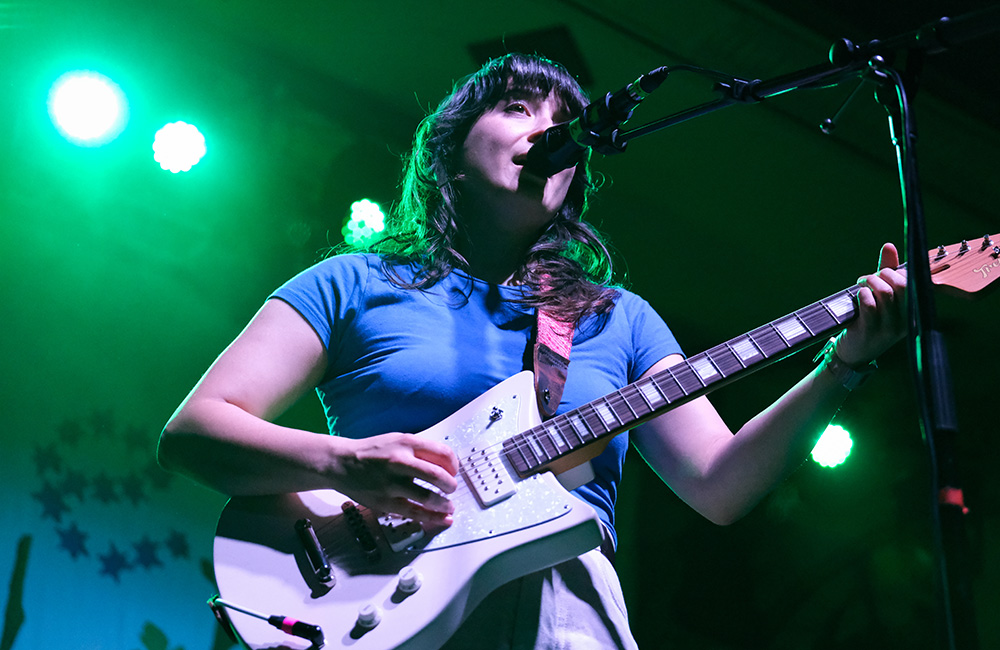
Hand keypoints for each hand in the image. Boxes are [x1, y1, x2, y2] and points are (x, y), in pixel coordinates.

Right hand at [328, 432, 459, 524]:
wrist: (340, 463)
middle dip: (451, 485)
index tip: (454, 471)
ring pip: (428, 497)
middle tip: (452, 489)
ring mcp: (392, 483)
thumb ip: (419, 449)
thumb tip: (445, 463)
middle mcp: (400, 462)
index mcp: (407, 443)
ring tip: (448, 506)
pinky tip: (441, 518)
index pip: (443, 454)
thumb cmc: (371, 452)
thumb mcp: (397, 440)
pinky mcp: (385, 502)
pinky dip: (431, 517)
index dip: (454, 465)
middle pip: (439, 476)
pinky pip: (413, 512)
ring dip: (444, 504)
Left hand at [836, 242, 907, 366]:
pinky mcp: (872, 332)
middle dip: (884, 274)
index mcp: (914, 311)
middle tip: (869, 278)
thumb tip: (889, 246)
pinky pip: (870, 305)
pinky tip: (858, 296)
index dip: (900, 271)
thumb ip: (886, 271)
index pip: (916, 283)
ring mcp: (890, 328)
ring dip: (870, 282)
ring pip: (886, 293)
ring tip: (861, 285)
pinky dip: (862, 294)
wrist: (852, 353)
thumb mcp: (880, 296)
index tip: (886, 270)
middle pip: (903, 285)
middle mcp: (907, 320)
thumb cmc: (867, 321)